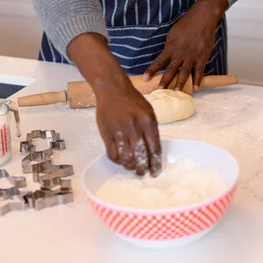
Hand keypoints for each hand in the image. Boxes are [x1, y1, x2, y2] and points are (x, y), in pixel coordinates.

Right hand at [67, 33, 161, 175]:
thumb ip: (152, 131)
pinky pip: (112, 153)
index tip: (155, 172)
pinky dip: (117, 160)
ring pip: (125, 157)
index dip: (155, 163)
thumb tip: (153, 152)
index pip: (154, 148)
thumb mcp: (148, 112)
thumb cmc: (133, 101)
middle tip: (142, 173)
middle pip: (140, 155)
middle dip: (142, 168)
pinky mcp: (106, 133)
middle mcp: (134, 127)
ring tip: (131, 167)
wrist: (112, 90)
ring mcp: (119, 130)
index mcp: (147, 121)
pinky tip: (121, 160)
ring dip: (129, 166)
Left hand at [143, 0, 227, 90]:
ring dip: (180, 83)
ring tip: (176, 92)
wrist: (203, 17)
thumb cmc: (187, 23)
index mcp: (171, 47)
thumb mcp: (173, 32)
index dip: (151, 71)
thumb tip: (166, 54)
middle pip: (171, 70)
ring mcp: (192, 56)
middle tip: (159, 91)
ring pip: (184, 72)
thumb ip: (169, 45)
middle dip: (165, 81)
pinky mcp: (202, 57)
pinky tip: (195, 88)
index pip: (159, 61)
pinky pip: (199, 71)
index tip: (145, 79)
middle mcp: (180, 53)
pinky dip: (197, 80)